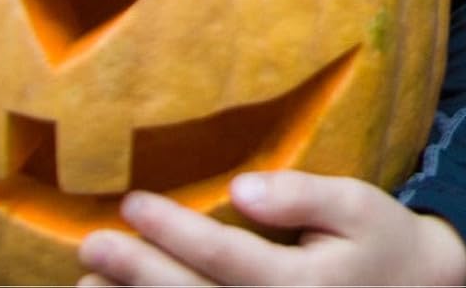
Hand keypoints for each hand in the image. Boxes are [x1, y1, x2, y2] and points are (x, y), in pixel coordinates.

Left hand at [77, 172, 465, 285]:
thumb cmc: (379, 240)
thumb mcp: (355, 204)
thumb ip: (301, 196)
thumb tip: (240, 188)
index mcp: (299, 287)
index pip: (223, 257)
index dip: (173, 231)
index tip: (133, 201)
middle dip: (137, 272)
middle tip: (91, 242)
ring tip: (85, 284)